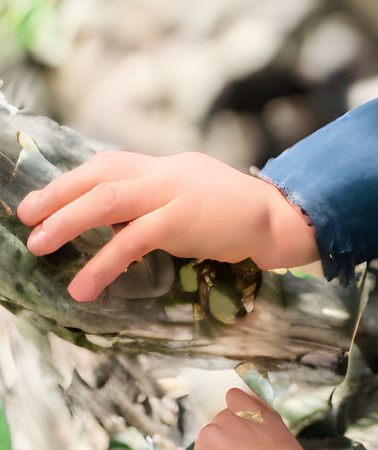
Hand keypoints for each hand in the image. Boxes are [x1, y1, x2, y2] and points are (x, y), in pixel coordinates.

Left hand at [17, 149, 319, 300]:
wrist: (278, 219)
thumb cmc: (237, 215)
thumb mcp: (192, 197)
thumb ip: (159, 202)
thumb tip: (119, 218)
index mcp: (165, 167)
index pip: (108, 164)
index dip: (70, 180)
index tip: (40, 200)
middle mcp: (164, 172)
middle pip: (99, 176)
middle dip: (57, 196)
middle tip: (26, 217)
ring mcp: (174, 193)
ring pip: (108, 200)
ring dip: (69, 223)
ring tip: (40, 246)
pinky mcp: (184, 220)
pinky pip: (135, 239)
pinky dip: (105, 262)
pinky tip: (86, 285)